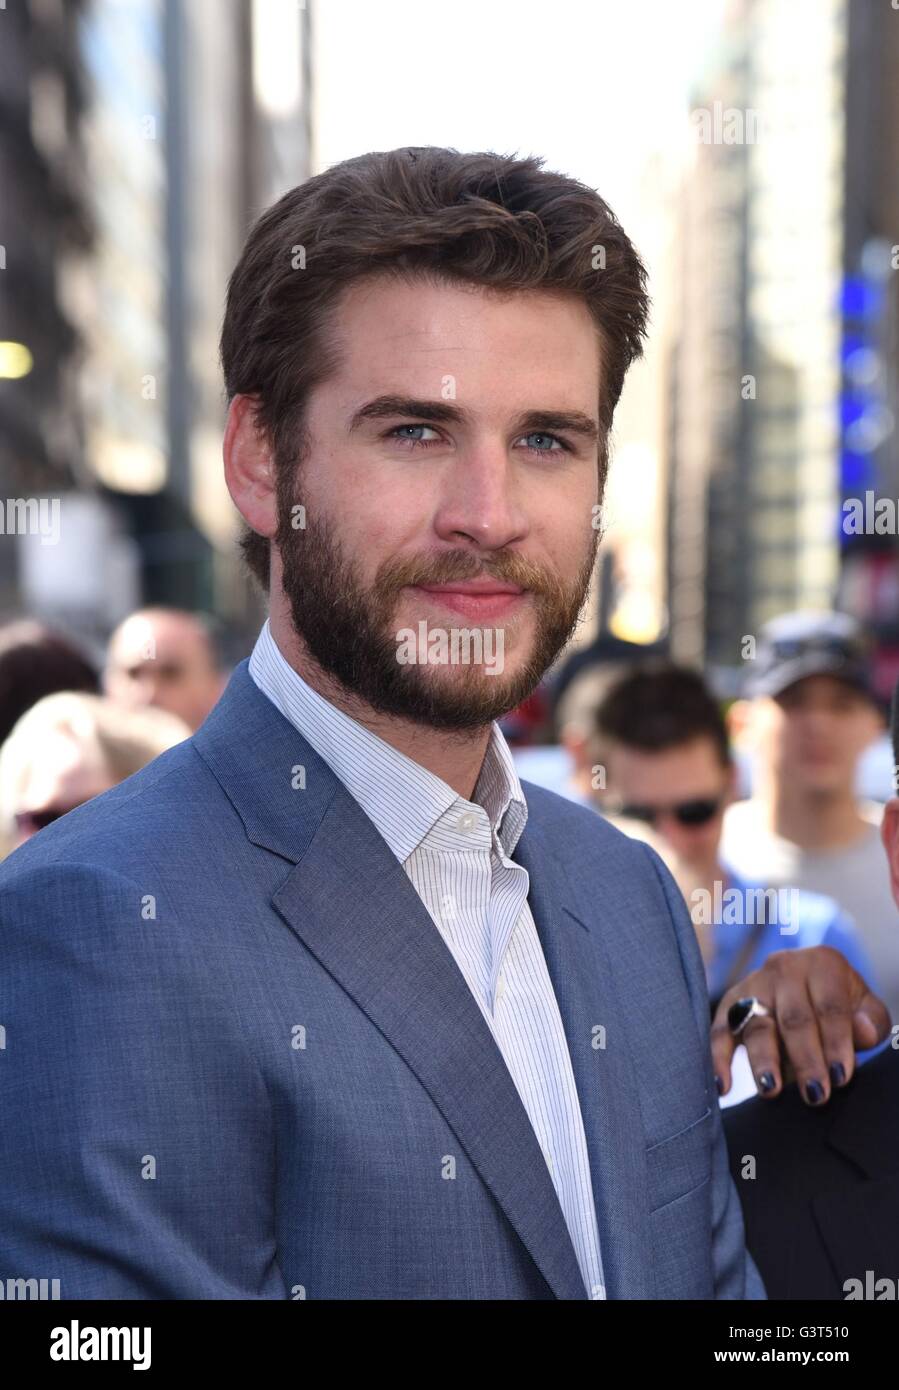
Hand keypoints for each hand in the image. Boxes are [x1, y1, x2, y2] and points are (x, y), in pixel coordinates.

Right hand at [711, 946, 890, 1104]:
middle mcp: (784, 968)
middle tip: (816, 1094)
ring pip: (757, 1026)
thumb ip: (871, 1019)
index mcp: (822, 963)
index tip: (842, 1076)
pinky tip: (723, 1086)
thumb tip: (862, 1031)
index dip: (837, 1042)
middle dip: (805, 1059)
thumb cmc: (837, 1004)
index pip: (830, 1006)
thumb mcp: (863, 1006)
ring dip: (764, 1061)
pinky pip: (719, 1031)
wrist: (805, 989)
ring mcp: (753, 985)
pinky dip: (718, 1059)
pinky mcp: (729, 1005)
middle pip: (794, 1018)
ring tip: (772, 1091)